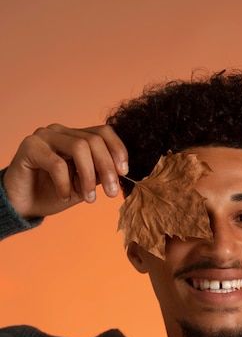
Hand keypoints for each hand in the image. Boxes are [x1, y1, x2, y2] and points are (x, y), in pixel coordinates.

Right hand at [3, 124, 128, 218]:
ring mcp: (44, 136)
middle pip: (94, 140)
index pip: (103, 132)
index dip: (118, 149)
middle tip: (112, 193)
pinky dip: (65, 184)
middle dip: (107, 168)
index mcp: (75, 136)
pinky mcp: (30, 147)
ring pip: (79, 148)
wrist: (23, 204)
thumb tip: (121, 171)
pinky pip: (57, 163)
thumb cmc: (53, 193)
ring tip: (89, 199)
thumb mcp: (84, 184)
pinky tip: (64, 196)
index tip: (124, 172)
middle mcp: (60, 132)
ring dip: (88, 177)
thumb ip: (100, 174)